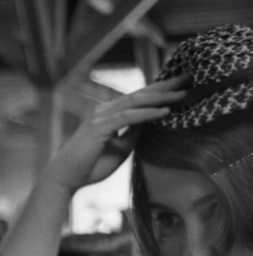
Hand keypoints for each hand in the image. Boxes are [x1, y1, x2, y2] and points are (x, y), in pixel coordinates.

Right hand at [41, 75, 187, 195]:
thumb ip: (133, 132)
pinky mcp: (100, 128)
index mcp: (109, 115)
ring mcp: (101, 117)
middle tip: (190, 77)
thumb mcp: (120, 148)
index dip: (161, 91)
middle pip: (140, 94)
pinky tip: (165, 110)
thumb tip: (152, 121)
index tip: (183, 85)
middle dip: (166, 85)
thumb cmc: (90, 166)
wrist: (65, 178)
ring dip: (161, 96)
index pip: (139, 99)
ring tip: (184, 93)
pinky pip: (129, 117)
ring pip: (136, 101)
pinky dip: (148, 113)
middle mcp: (105, 111)